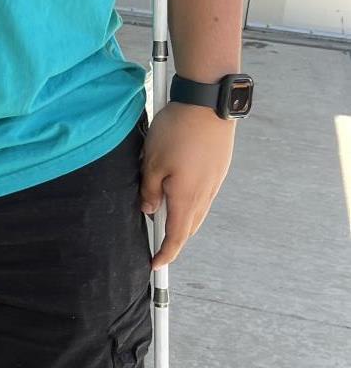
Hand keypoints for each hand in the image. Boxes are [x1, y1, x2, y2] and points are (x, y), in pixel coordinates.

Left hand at [141, 101, 236, 267]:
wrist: (209, 103)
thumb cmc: (177, 131)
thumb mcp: (151, 162)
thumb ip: (149, 190)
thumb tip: (148, 209)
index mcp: (187, 197)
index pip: (176, 236)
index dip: (165, 253)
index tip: (155, 264)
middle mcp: (205, 194)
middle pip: (189, 227)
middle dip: (174, 241)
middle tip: (159, 247)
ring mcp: (215, 181)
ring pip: (198, 212)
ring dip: (183, 222)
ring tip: (166, 222)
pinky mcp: (218, 169)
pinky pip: (204, 196)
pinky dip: (191, 205)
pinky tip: (181, 197)